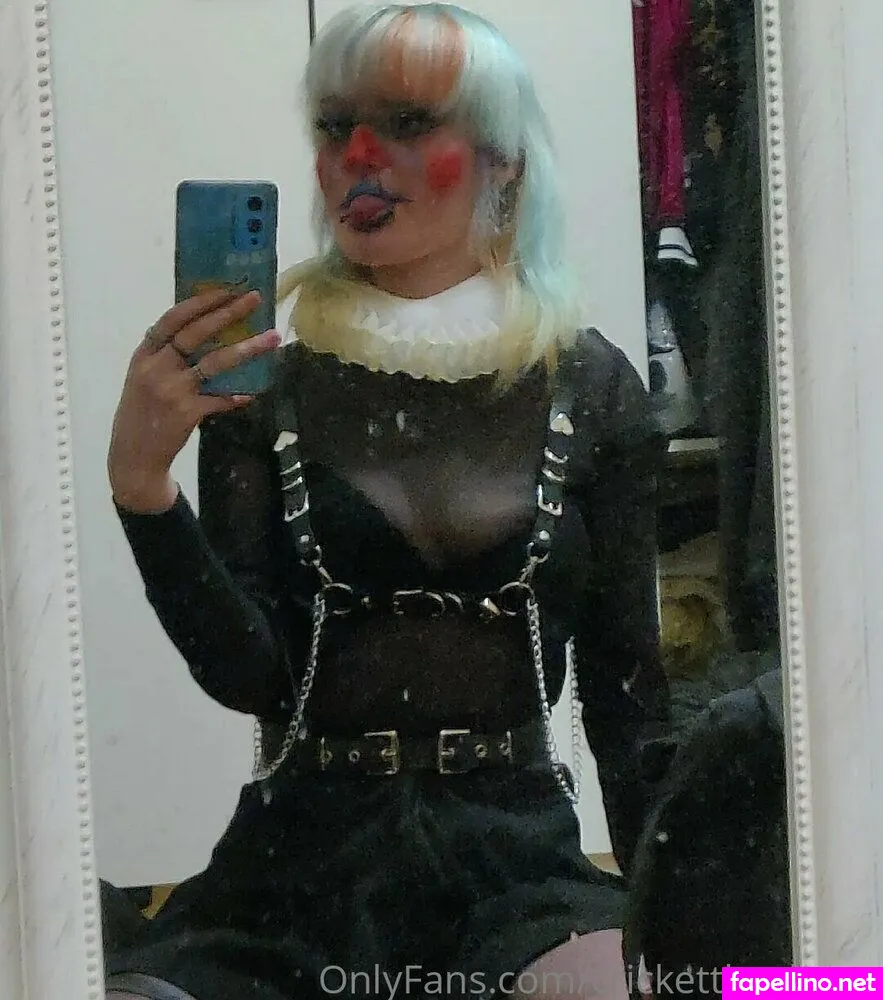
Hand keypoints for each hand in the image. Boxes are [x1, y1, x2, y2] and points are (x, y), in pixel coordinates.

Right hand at [108, 287, 280, 512]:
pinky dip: (236, 395)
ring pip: (215, 362)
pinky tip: (252, 392)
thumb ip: (164, 356)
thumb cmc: (141, 413)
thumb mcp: (142, 378)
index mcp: (144, 355)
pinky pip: (220, 399)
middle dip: (228, 312)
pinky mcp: (186, 413)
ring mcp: (171, 390)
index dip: (200, 301)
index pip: (172, 319)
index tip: (225, 288)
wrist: (133, 457)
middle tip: (254, 298)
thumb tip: (203, 330)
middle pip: (196, 332)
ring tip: (271, 338)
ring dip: (247, 349)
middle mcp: (155, 368)